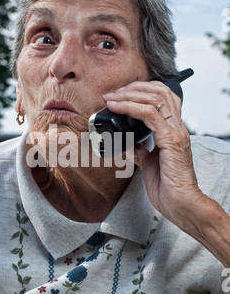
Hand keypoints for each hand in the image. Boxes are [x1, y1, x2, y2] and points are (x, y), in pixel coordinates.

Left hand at [103, 79, 200, 225]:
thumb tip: (127, 144)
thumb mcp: (149, 163)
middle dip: (133, 88)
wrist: (180, 204)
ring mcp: (176, 132)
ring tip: (112, 98)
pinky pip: (150, 114)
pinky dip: (130, 107)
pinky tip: (117, 108)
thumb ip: (140, 150)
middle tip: (113, 93)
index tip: (120, 95)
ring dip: (130, 94)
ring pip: (155, 98)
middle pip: (159, 91)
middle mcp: (177, 127)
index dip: (141, 90)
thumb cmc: (169, 187)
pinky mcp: (171, 141)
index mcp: (173, 130)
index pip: (163, 96)